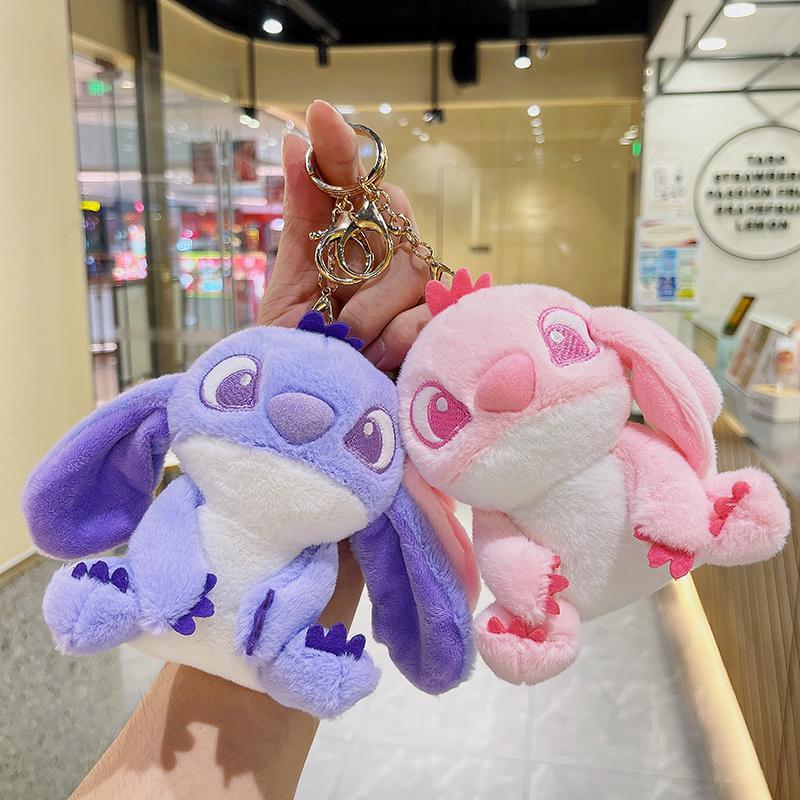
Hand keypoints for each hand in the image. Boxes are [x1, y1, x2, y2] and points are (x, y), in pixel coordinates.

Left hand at [258, 99, 431, 370]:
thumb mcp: (291, 293)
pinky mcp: (449, 333)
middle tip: (331, 318)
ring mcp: (422, 297)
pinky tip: (382, 365)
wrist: (315, 430)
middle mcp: (389, 262)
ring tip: (350, 352)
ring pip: (410, 270)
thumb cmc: (303, 361)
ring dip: (370, 315)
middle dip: (357, 267)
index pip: (350, 184)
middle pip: (396, 216)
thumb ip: (303, 223)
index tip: (317, 117)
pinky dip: (398, 341)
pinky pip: (429, 316)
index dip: (338, 150)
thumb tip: (296, 141)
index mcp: (350, 245)